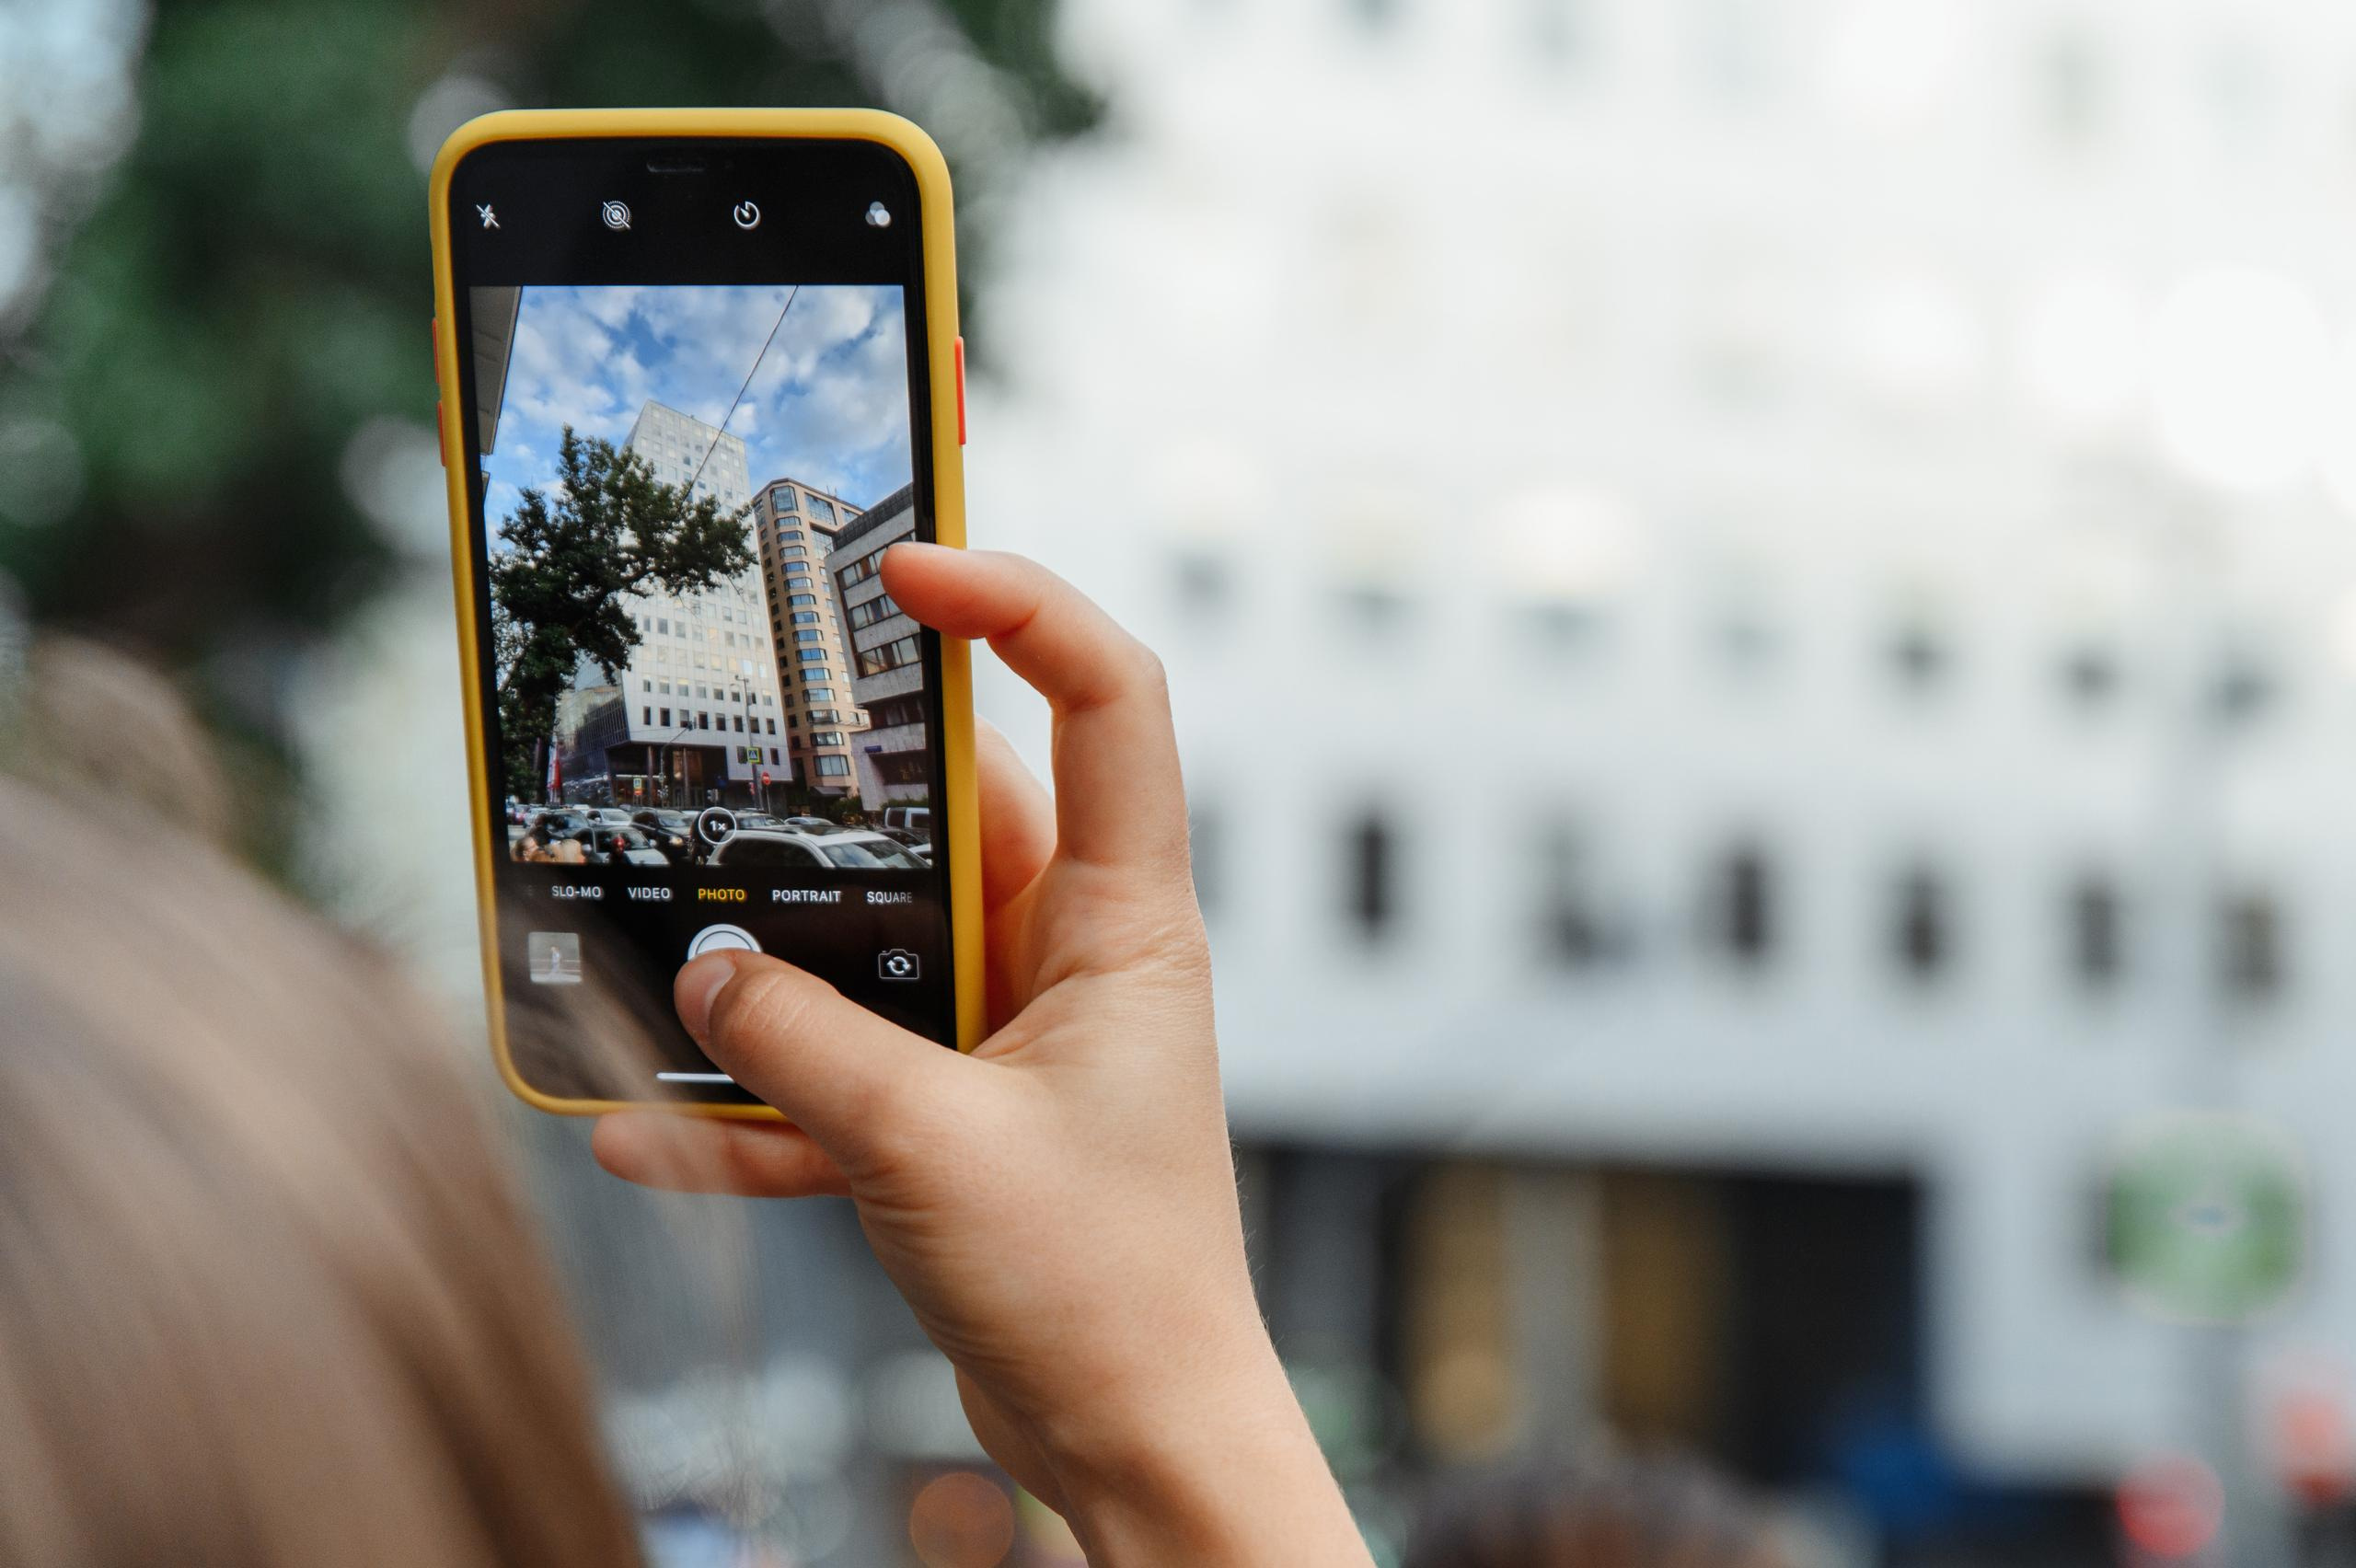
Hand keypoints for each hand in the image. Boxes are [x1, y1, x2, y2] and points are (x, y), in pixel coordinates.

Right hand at [594, 546, 1370, 1566]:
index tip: (912, 564)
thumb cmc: (1098, 1289)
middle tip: (736, 738)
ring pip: (881, 937)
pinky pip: (844, 1064)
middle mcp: (1075, 951)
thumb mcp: (928, 1148)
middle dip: (843, 787)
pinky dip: (759, 1097)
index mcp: (1124, 922)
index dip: (1023, 607)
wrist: (1132, 1437)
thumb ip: (804, 1048)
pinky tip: (646, 1132)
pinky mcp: (959, 1106)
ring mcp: (1014, 1028)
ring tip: (659, 953)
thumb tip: (702, 973)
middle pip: (959, 806)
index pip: (1108, 700)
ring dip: (779, 958)